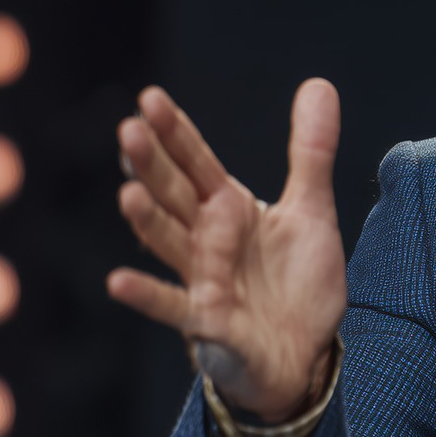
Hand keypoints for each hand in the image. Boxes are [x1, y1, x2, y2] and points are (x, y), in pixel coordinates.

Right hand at [108, 80, 347, 422]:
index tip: (149, 98)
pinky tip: (117, 281)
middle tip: (129, 129)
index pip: (196, 162)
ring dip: (148, 221)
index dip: (175, 132)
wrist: (303, 353)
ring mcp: (203, 280)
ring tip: (128, 193)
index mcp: (229, 208)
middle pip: (175, 195)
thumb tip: (318, 83)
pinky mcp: (208, 322)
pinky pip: (173, 307)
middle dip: (154, 165)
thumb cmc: (295, 281)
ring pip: (169, 244)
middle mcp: (207, 239)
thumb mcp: (311, 210)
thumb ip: (311, 151)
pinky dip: (147, 295)